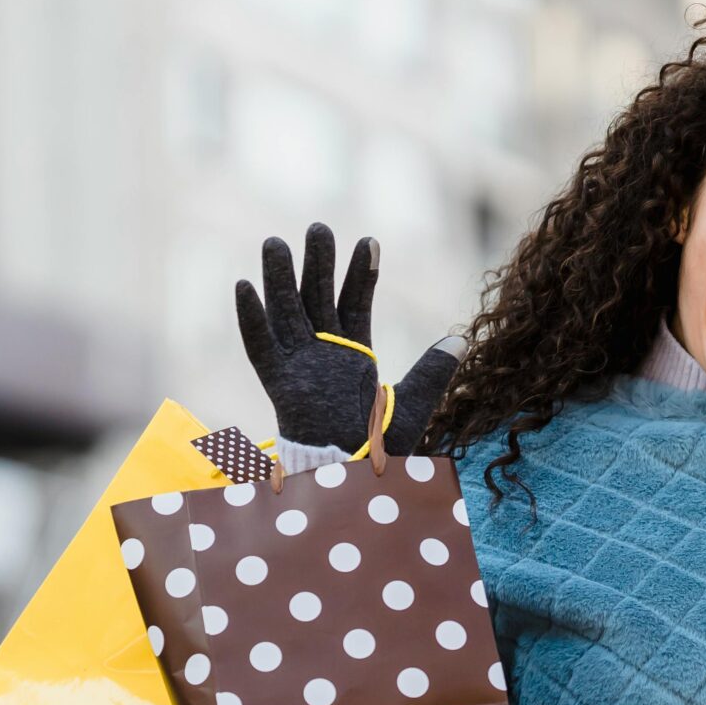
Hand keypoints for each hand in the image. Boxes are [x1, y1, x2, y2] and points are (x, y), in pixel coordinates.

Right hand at [235, 223, 459, 453]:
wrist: (354, 478)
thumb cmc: (380, 447)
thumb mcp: (413, 403)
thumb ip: (432, 371)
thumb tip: (462, 339)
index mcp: (354, 354)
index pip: (355, 303)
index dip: (362, 274)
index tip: (370, 240)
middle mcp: (323, 353)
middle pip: (316, 298)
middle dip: (317, 263)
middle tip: (318, 226)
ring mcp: (299, 366)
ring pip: (286, 312)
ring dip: (280, 278)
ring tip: (276, 242)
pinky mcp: (278, 383)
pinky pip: (260, 347)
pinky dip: (250, 320)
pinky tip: (243, 286)